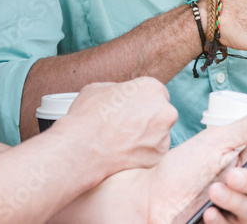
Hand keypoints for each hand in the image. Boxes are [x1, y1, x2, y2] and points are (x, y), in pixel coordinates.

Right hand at [53, 77, 178, 178]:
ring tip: (123, 141)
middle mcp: (164, 111)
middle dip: (148, 119)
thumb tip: (120, 94)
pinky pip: (153, 153)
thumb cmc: (88, 118)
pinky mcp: (158, 158)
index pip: (156, 93)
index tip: (133, 110)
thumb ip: (118, 89)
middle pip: (161, 114)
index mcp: (152, 89)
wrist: (82, 149)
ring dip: (146, 137)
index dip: (142, 102)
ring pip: (158, 135)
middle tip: (128, 126)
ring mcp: (164, 137)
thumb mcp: (98, 89)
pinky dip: (143, 154)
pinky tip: (125, 153)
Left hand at [146, 106, 246, 223]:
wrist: (150, 194)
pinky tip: (208, 213)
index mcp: (243, 165)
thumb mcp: (212, 142)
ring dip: (234, 201)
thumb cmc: (181, 168)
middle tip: (232, 175)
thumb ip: (245, 128)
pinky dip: (221, 220)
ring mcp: (232, 212)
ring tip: (214, 191)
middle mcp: (242, 191)